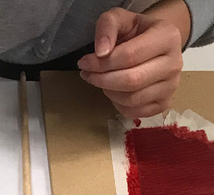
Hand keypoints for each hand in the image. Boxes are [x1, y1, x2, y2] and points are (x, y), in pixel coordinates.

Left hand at [78, 1, 189, 117]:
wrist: (155, 44)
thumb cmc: (137, 32)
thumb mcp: (121, 18)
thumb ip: (108, 26)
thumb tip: (100, 52)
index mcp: (168, 37)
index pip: (130, 56)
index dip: (102, 63)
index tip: (84, 63)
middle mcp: (174, 64)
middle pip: (131, 80)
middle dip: (103, 79)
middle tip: (88, 74)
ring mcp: (171, 87)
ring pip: (132, 99)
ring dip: (109, 92)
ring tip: (101, 80)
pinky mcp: (164, 104)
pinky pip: (134, 112)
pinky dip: (118, 104)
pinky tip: (114, 91)